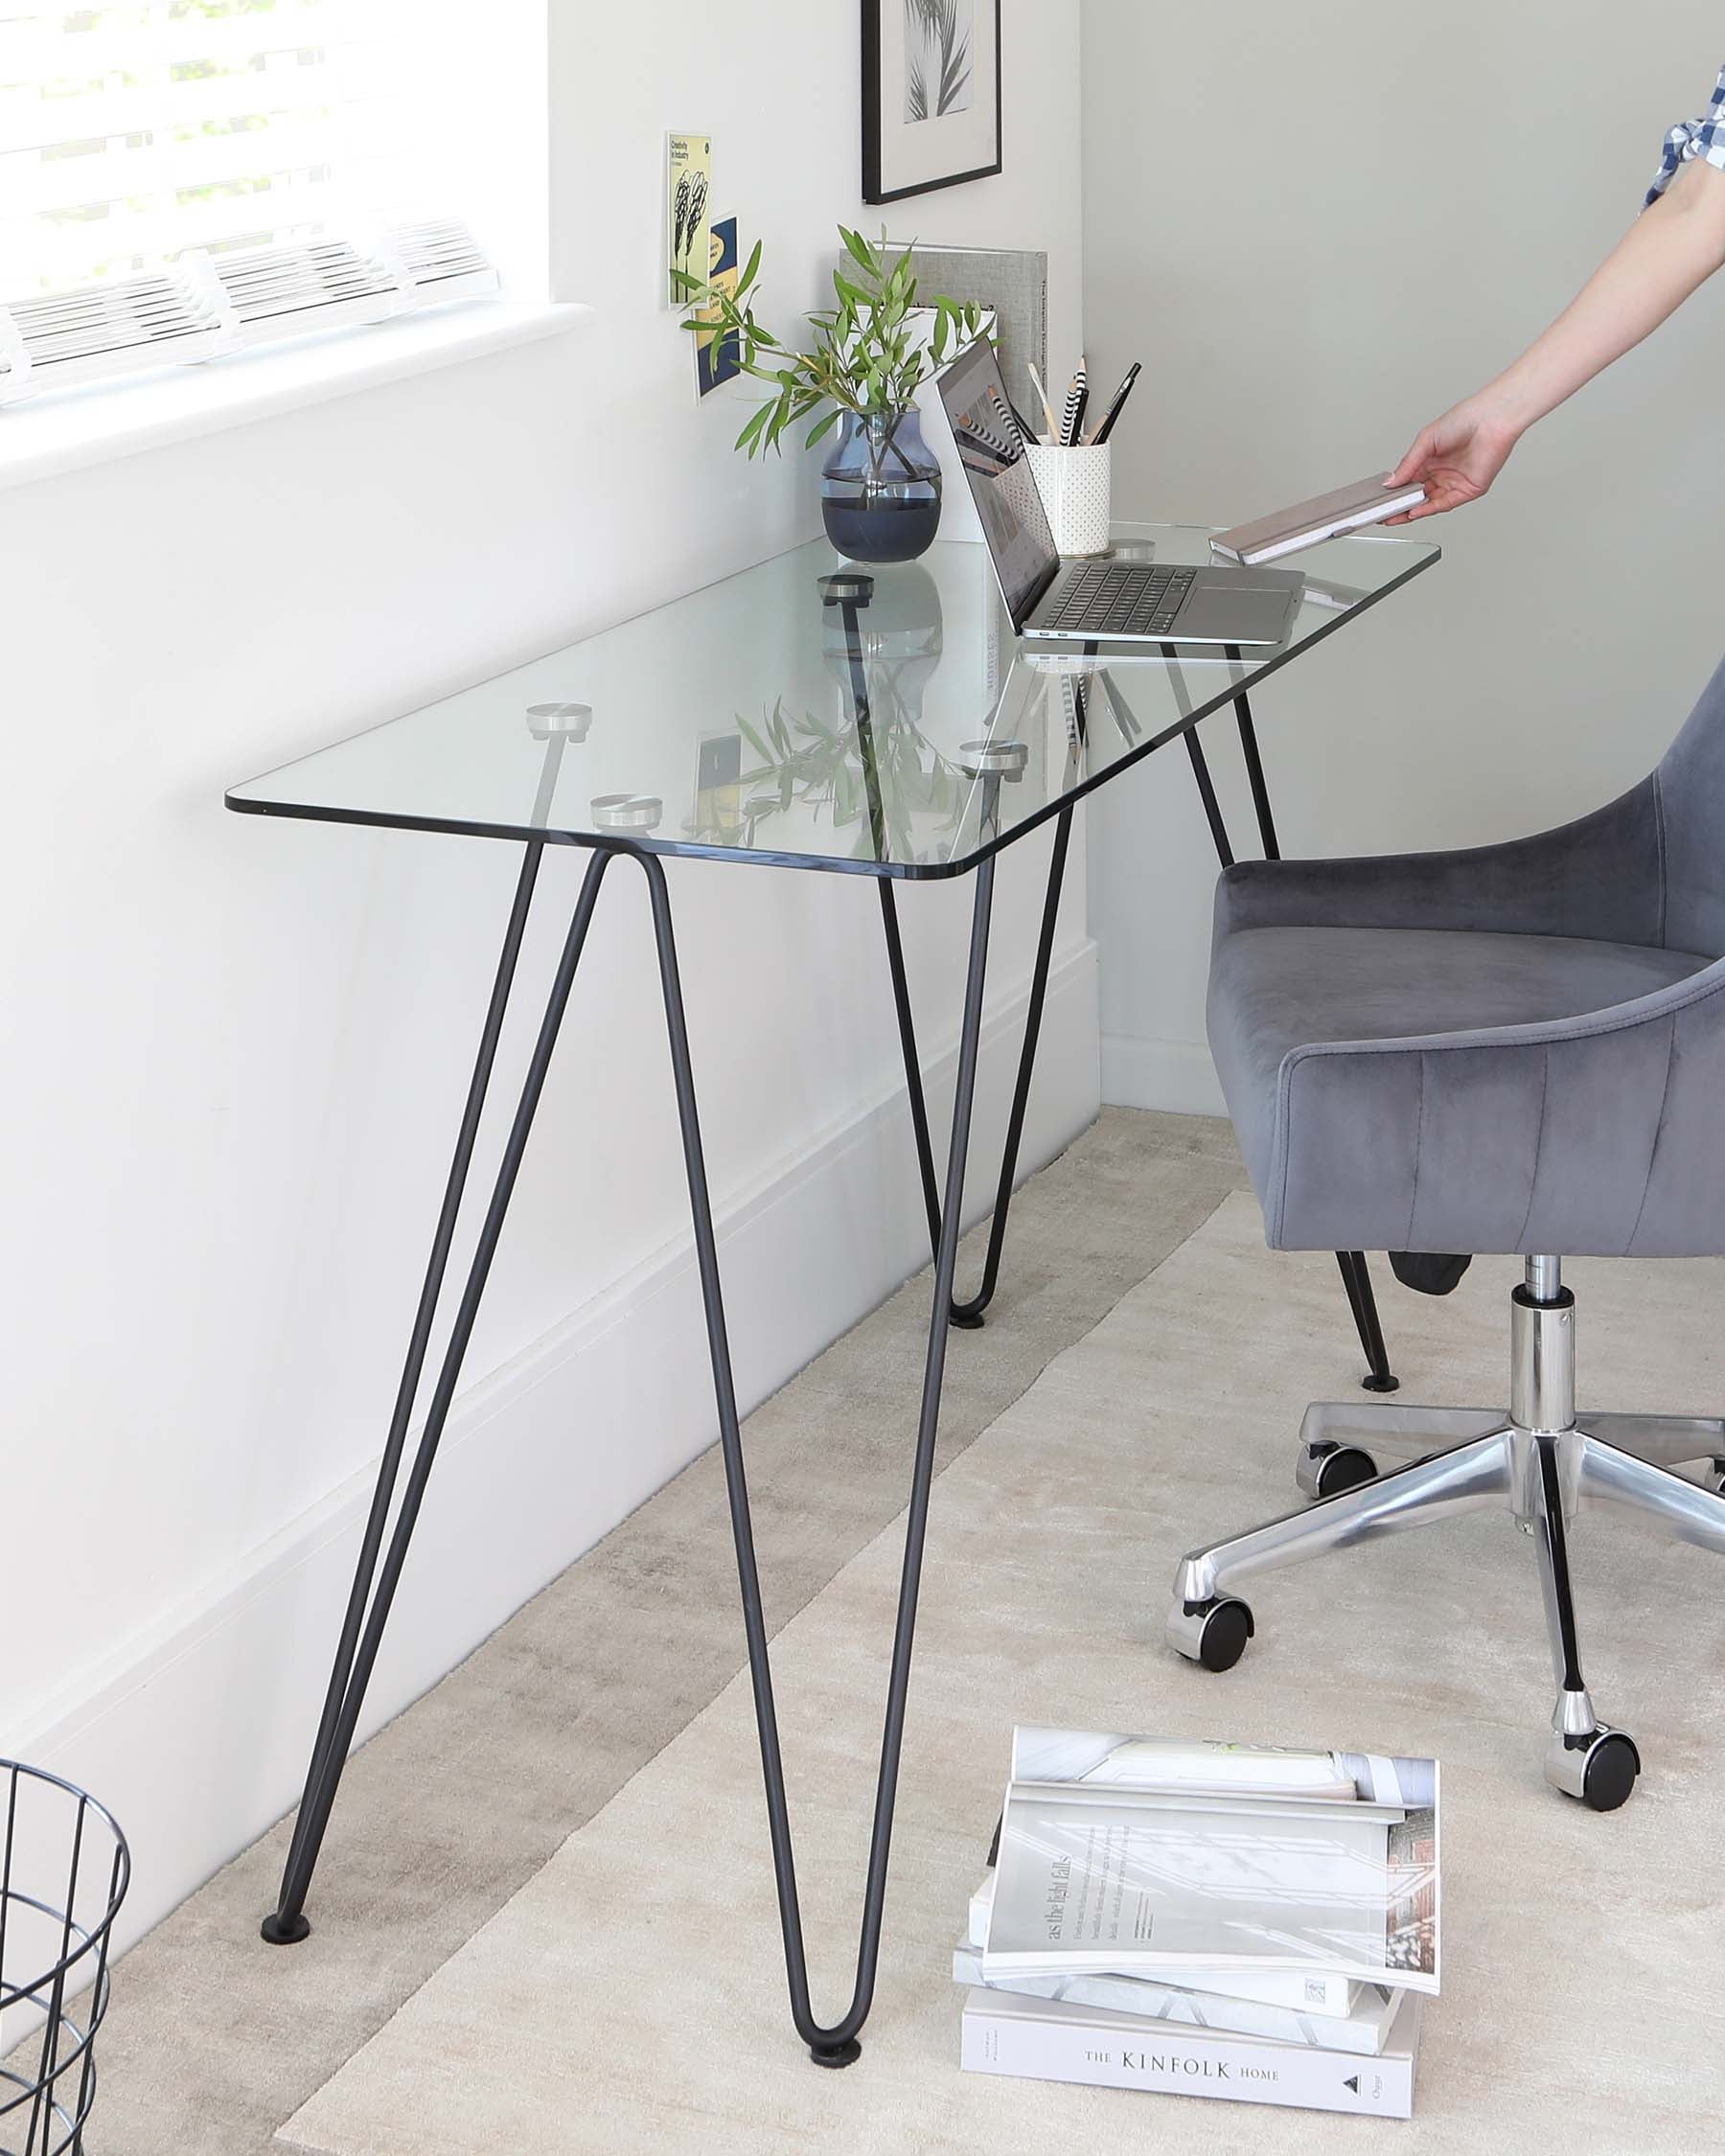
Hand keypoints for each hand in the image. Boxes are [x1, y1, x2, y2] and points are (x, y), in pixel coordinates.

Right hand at [1383, 395, 1522, 521]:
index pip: (1408, 483)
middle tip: (1382, 513)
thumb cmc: (1464, 420)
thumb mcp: (1425, 441)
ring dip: (1410, 511)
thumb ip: (1408, 464)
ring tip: (1393, 514)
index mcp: (1430, 461)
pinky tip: (1414, 512)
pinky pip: (1444, 505)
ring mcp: (1454, 483)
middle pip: (1416, 497)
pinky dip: (1428, 510)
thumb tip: (1391, 482)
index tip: (1380, 500)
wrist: (1490, 419)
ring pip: (1428, 504)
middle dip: (1399, 506)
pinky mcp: (1467, 490)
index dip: (1394, 493)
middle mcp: (1442, 474)